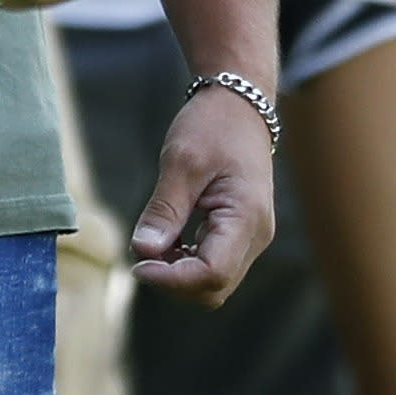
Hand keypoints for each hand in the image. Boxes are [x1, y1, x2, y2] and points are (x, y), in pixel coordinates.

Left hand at [133, 84, 276, 304]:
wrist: (240, 106)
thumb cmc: (213, 126)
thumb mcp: (181, 161)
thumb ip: (164, 210)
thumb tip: (142, 251)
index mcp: (247, 217)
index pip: (212, 273)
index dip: (172, 279)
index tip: (138, 265)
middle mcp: (256, 235)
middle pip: (214, 288)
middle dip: (173, 281)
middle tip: (142, 255)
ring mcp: (251, 238)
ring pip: (214, 283)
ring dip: (178, 273)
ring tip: (154, 241)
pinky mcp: (241, 235)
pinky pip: (213, 266)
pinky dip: (186, 263)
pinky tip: (167, 239)